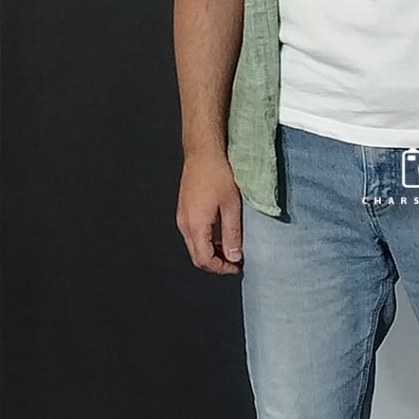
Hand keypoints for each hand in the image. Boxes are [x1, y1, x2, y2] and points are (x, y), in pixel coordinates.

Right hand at [176, 152, 242, 274]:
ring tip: (230, 247)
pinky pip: (192, 232)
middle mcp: (184, 223)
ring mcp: (182, 215)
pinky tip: (219, 232)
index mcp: (195, 225)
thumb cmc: (218, 172)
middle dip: (215, 262)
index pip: (204, 259)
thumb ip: (232, 234)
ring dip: (210, 251)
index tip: (236, 267)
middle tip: (234, 262)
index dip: (221, 268)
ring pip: (194, 244)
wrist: (203, 150)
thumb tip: (234, 256)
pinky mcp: (184, 208)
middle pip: (197, 255)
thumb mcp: (231, 205)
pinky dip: (205, 239)